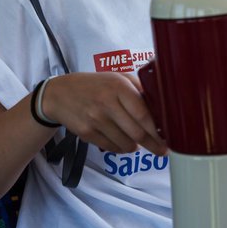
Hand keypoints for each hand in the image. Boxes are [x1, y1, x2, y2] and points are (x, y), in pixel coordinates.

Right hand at [40, 72, 166, 155]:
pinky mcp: (86, 132)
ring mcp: (95, 119)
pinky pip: (111, 147)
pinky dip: (121, 148)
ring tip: (137, 142)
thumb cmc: (93, 86)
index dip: (157, 130)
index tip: (167, 138)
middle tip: (161, 150)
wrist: (59, 94)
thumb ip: (138, 89)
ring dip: (136, 147)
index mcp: (118, 86)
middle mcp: (106, 103)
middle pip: (137, 132)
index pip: (143, 113)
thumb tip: (161, 107)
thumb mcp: (116, 78)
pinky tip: (122, 142)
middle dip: (153, 144)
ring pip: (125, 144)